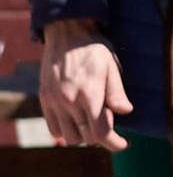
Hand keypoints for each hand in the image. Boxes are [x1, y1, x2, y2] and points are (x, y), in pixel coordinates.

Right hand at [39, 20, 129, 151]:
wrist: (67, 32)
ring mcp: (54, 102)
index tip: (124, 144)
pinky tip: (76, 121)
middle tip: (109, 125)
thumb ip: (117, 92)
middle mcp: (69, 102)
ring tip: (92, 123)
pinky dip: (65, 130)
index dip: (114, 143)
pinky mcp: (44, 99)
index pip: (101, 133)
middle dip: (100, 136)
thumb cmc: (94, 48)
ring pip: (68, 136)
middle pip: (86, 137)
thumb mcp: (112, 67)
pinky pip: (53, 128)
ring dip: (82, 135)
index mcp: (89, 95)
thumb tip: (125, 111)